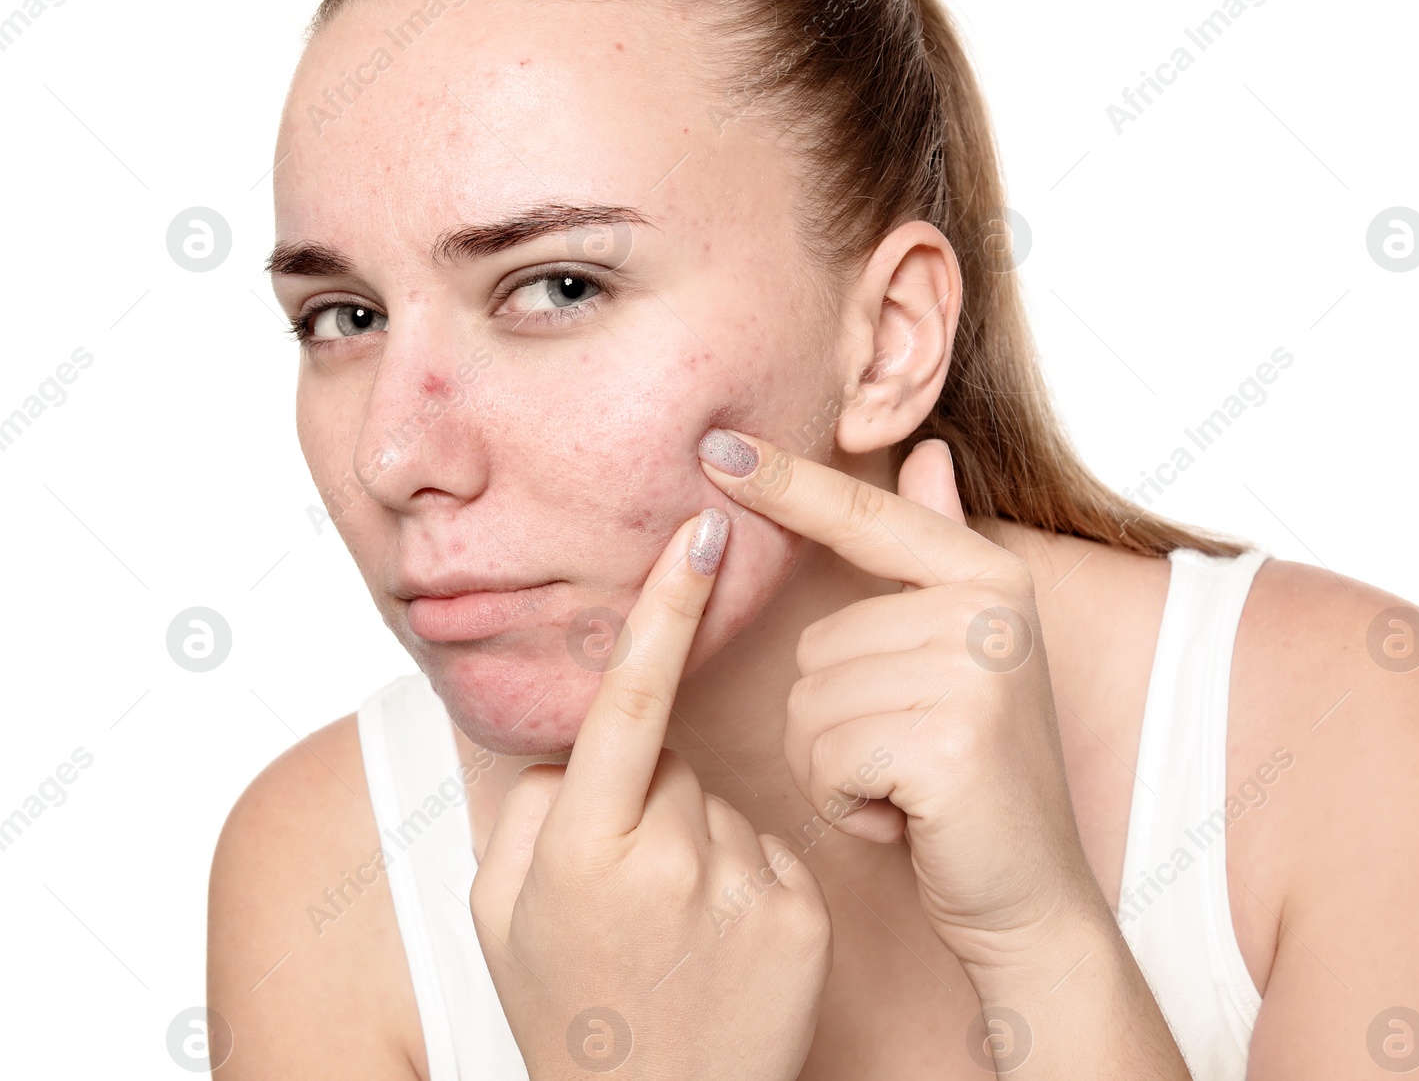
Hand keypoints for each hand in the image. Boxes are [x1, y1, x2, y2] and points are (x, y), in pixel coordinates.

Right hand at [470, 508, 832, 1079]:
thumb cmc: (564, 1011)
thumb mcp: (500, 912)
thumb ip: (531, 804)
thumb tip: (587, 736)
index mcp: (581, 846)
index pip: (630, 699)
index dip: (666, 607)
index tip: (705, 528)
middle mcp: (668, 858)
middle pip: (670, 757)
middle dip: (651, 792)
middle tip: (628, 890)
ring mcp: (742, 886)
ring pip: (721, 802)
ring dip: (699, 839)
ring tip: (674, 932)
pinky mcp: (799, 913)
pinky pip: (769, 846)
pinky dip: (747, 876)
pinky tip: (725, 945)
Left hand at [698, 430, 1097, 982]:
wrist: (1030, 898)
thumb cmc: (976, 780)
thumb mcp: (964, 656)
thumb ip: (936, 550)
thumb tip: (926, 452)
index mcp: (988, 578)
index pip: (865, 518)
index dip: (787, 482)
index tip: (715, 444)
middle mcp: (987, 610)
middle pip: (814, 646)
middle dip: (838, 719)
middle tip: (910, 756)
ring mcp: (972, 672)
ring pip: (809, 706)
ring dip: (839, 766)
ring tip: (909, 785)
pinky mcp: (945, 740)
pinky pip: (823, 757)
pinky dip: (846, 803)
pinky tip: (907, 817)